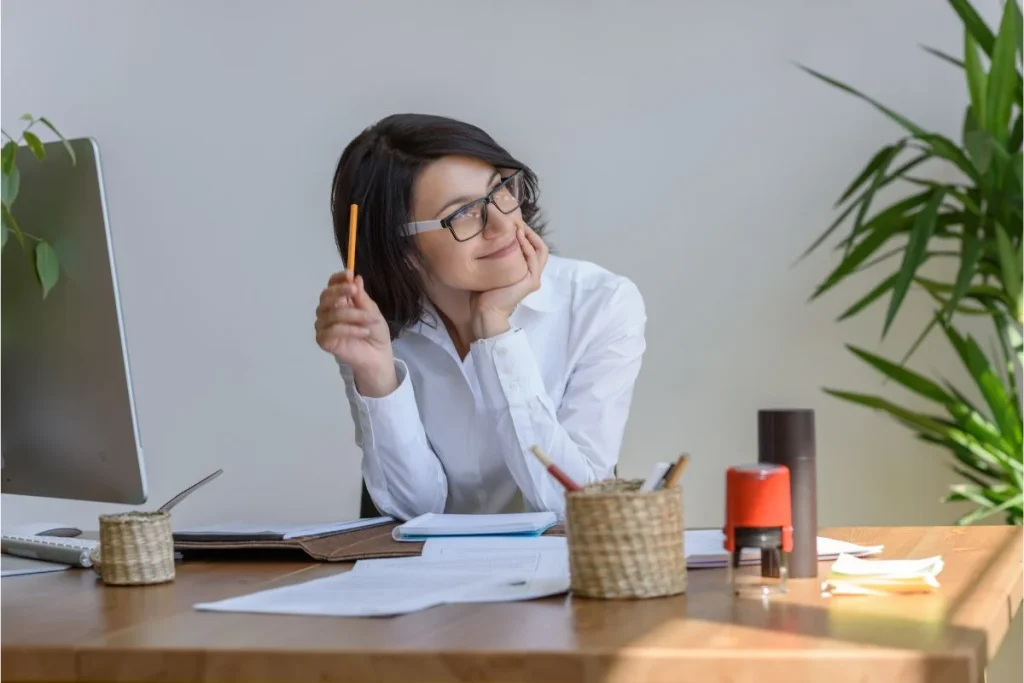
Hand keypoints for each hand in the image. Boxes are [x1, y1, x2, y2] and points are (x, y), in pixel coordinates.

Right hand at [315, 271, 397, 396]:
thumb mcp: (372, 311)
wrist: (378, 355)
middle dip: (340, 291)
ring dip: (354, 314)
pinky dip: (350, 329)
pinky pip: (332, 330)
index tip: (349, 273)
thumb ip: (362, 297)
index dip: (338, 278)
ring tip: (370, 320)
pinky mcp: (324, 340)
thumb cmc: (375, 332)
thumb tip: (356, 279)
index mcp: (339, 302)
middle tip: (355, 291)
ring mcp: (324, 326)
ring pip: (332, 314)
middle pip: (325, 296)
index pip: (331, 286)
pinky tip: (363, 332)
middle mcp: (328, 311)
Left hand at [470, 221, 548, 340]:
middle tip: (516, 221)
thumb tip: (490, 234)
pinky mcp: (531, 282)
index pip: (533, 246)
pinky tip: (517, 237)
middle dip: (530, 231)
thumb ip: (497, 253)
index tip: (513, 223)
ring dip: (529, 236)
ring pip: (539, 250)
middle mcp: (533, 273)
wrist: (485, 311)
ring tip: (517, 226)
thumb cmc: (484, 291)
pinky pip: (533, 260)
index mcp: (525, 270)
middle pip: (540, 246)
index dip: (526, 233)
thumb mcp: (492, 266)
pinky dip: (527, 246)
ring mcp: (533, 278)